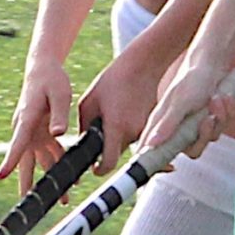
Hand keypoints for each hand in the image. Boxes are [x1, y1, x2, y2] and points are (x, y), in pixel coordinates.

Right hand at [0, 59, 74, 194]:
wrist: (43, 69)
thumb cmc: (51, 80)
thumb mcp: (60, 93)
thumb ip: (58, 114)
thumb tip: (58, 135)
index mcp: (26, 119)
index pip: (17, 143)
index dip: (8, 161)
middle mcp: (25, 130)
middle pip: (24, 162)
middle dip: (26, 184)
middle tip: (26, 205)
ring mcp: (33, 133)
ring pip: (40, 162)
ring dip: (50, 179)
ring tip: (63, 199)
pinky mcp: (41, 134)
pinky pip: (50, 153)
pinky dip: (59, 164)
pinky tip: (71, 177)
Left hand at [76, 42, 170, 168]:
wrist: (143, 66)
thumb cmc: (113, 80)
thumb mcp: (88, 102)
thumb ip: (84, 127)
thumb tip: (83, 144)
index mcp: (116, 127)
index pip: (108, 163)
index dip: (99, 169)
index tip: (94, 168)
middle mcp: (133, 132)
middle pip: (117, 155)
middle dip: (107, 150)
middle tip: (100, 134)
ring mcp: (146, 130)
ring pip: (127, 146)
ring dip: (118, 139)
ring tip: (114, 116)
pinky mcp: (152, 125)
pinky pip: (137, 136)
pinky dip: (129, 130)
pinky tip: (125, 112)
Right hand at [139, 57, 227, 161]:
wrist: (212, 62)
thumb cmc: (192, 79)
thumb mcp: (180, 103)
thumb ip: (167, 125)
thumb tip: (149, 145)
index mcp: (161, 125)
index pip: (152, 153)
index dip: (159, 163)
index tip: (170, 167)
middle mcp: (176, 128)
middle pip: (192, 151)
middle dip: (205, 135)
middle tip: (208, 119)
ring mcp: (193, 124)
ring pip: (210, 139)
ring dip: (218, 119)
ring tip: (217, 98)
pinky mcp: (208, 119)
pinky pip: (221, 128)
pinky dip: (226, 113)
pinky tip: (223, 97)